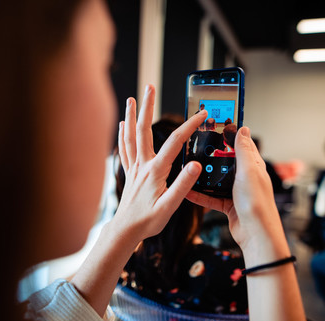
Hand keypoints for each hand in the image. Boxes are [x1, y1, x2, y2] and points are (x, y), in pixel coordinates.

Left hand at [114, 84, 206, 243]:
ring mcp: (134, 167)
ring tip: (132, 98)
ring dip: (131, 115)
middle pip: (143, 129)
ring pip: (130, 135)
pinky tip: (122, 125)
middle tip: (149, 87)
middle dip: (147, 106)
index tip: (202, 114)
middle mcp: (142, 165)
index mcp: (155, 171)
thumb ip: (183, 185)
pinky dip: (123, 134)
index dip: (190, 126)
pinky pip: (124, 148)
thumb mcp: (170, 206)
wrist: (126, 230)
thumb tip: (195, 165)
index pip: (175, 142)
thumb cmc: (148, 221)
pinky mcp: (130, 173)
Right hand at [187, 126, 287, 260]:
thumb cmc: (257, 203)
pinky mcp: (228, 205)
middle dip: (212, 155)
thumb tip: (243, 129)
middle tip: (197, 146)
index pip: (241, 145)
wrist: (255, 234)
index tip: (216, 125)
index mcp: (253, 166)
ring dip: (204, 175)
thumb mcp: (249, 171)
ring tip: (190, 167)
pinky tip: (188, 191)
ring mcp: (236, 192)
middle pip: (226, 161)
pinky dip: (200, 194)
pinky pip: (211, 196)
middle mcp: (245, 178)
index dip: (230, 134)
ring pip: (216, 179)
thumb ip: (243, 151)